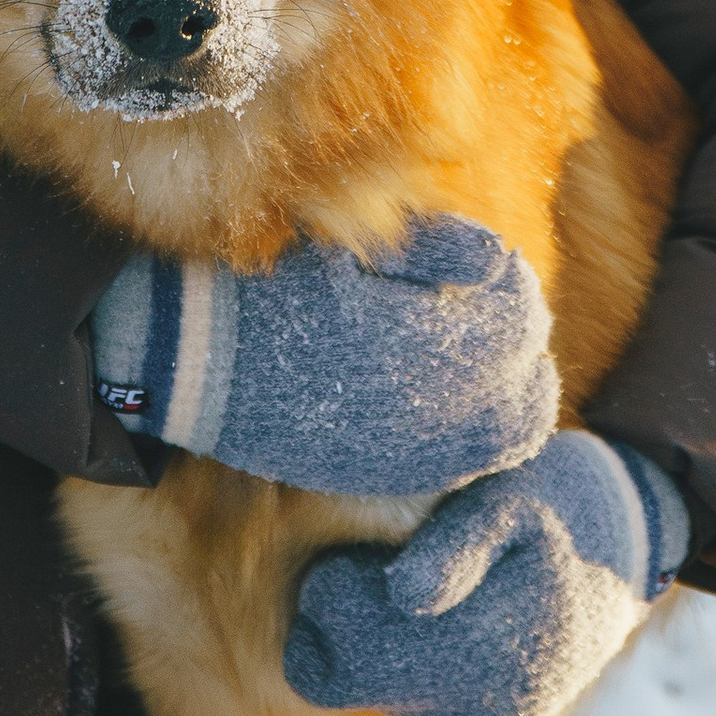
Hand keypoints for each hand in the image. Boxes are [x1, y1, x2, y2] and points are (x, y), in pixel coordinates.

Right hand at [88, 215, 558, 495]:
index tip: (497, 267)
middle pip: (519, 380)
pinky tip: (462, 404)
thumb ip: (432, 247)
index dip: (514, 288)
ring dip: (512, 392)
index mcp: (417, 337)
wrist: (194, 358)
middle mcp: (421, 406)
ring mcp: (404, 450)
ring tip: (490, 356)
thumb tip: (499, 259)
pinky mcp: (381, 474)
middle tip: (502, 308)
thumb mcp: (349, 241)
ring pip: (503, 433)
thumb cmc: (271, 283)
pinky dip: (479, 435)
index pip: (514, 317)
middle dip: (521, 342)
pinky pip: (461, 466)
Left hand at [282, 430, 687, 715]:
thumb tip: (401, 594)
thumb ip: (457, 543)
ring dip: (373, 638)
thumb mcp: (518, 494)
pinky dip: (404, 657)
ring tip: (422, 579)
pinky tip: (441, 611)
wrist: (636, 553)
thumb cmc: (564, 503)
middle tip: (383, 560)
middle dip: (342, 617)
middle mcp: (471, 704)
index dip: (336, 583)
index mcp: (475, 647)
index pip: (339, 637)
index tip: (370, 546)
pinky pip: (408, 698)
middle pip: (341, 677)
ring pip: (371, 691)